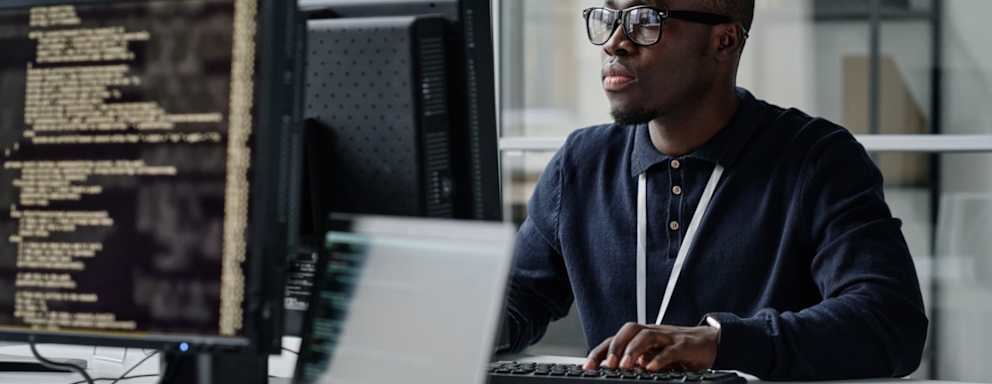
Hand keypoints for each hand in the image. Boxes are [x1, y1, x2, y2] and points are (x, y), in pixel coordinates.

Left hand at [583, 322, 719, 371]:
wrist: (710, 342)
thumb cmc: (678, 350)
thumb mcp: (653, 357)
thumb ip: (636, 363)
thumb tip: (615, 373)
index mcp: (642, 337)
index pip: (616, 339)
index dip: (600, 351)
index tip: (587, 367)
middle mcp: (653, 333)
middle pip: (629, 330)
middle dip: (615, 347)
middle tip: (607, 365)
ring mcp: (668, 337)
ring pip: (646, 336)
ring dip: (633, 350)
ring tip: (625, 366)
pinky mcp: (684, 345)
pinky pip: (670, 349)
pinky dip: (660, 359)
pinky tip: (651, 368)